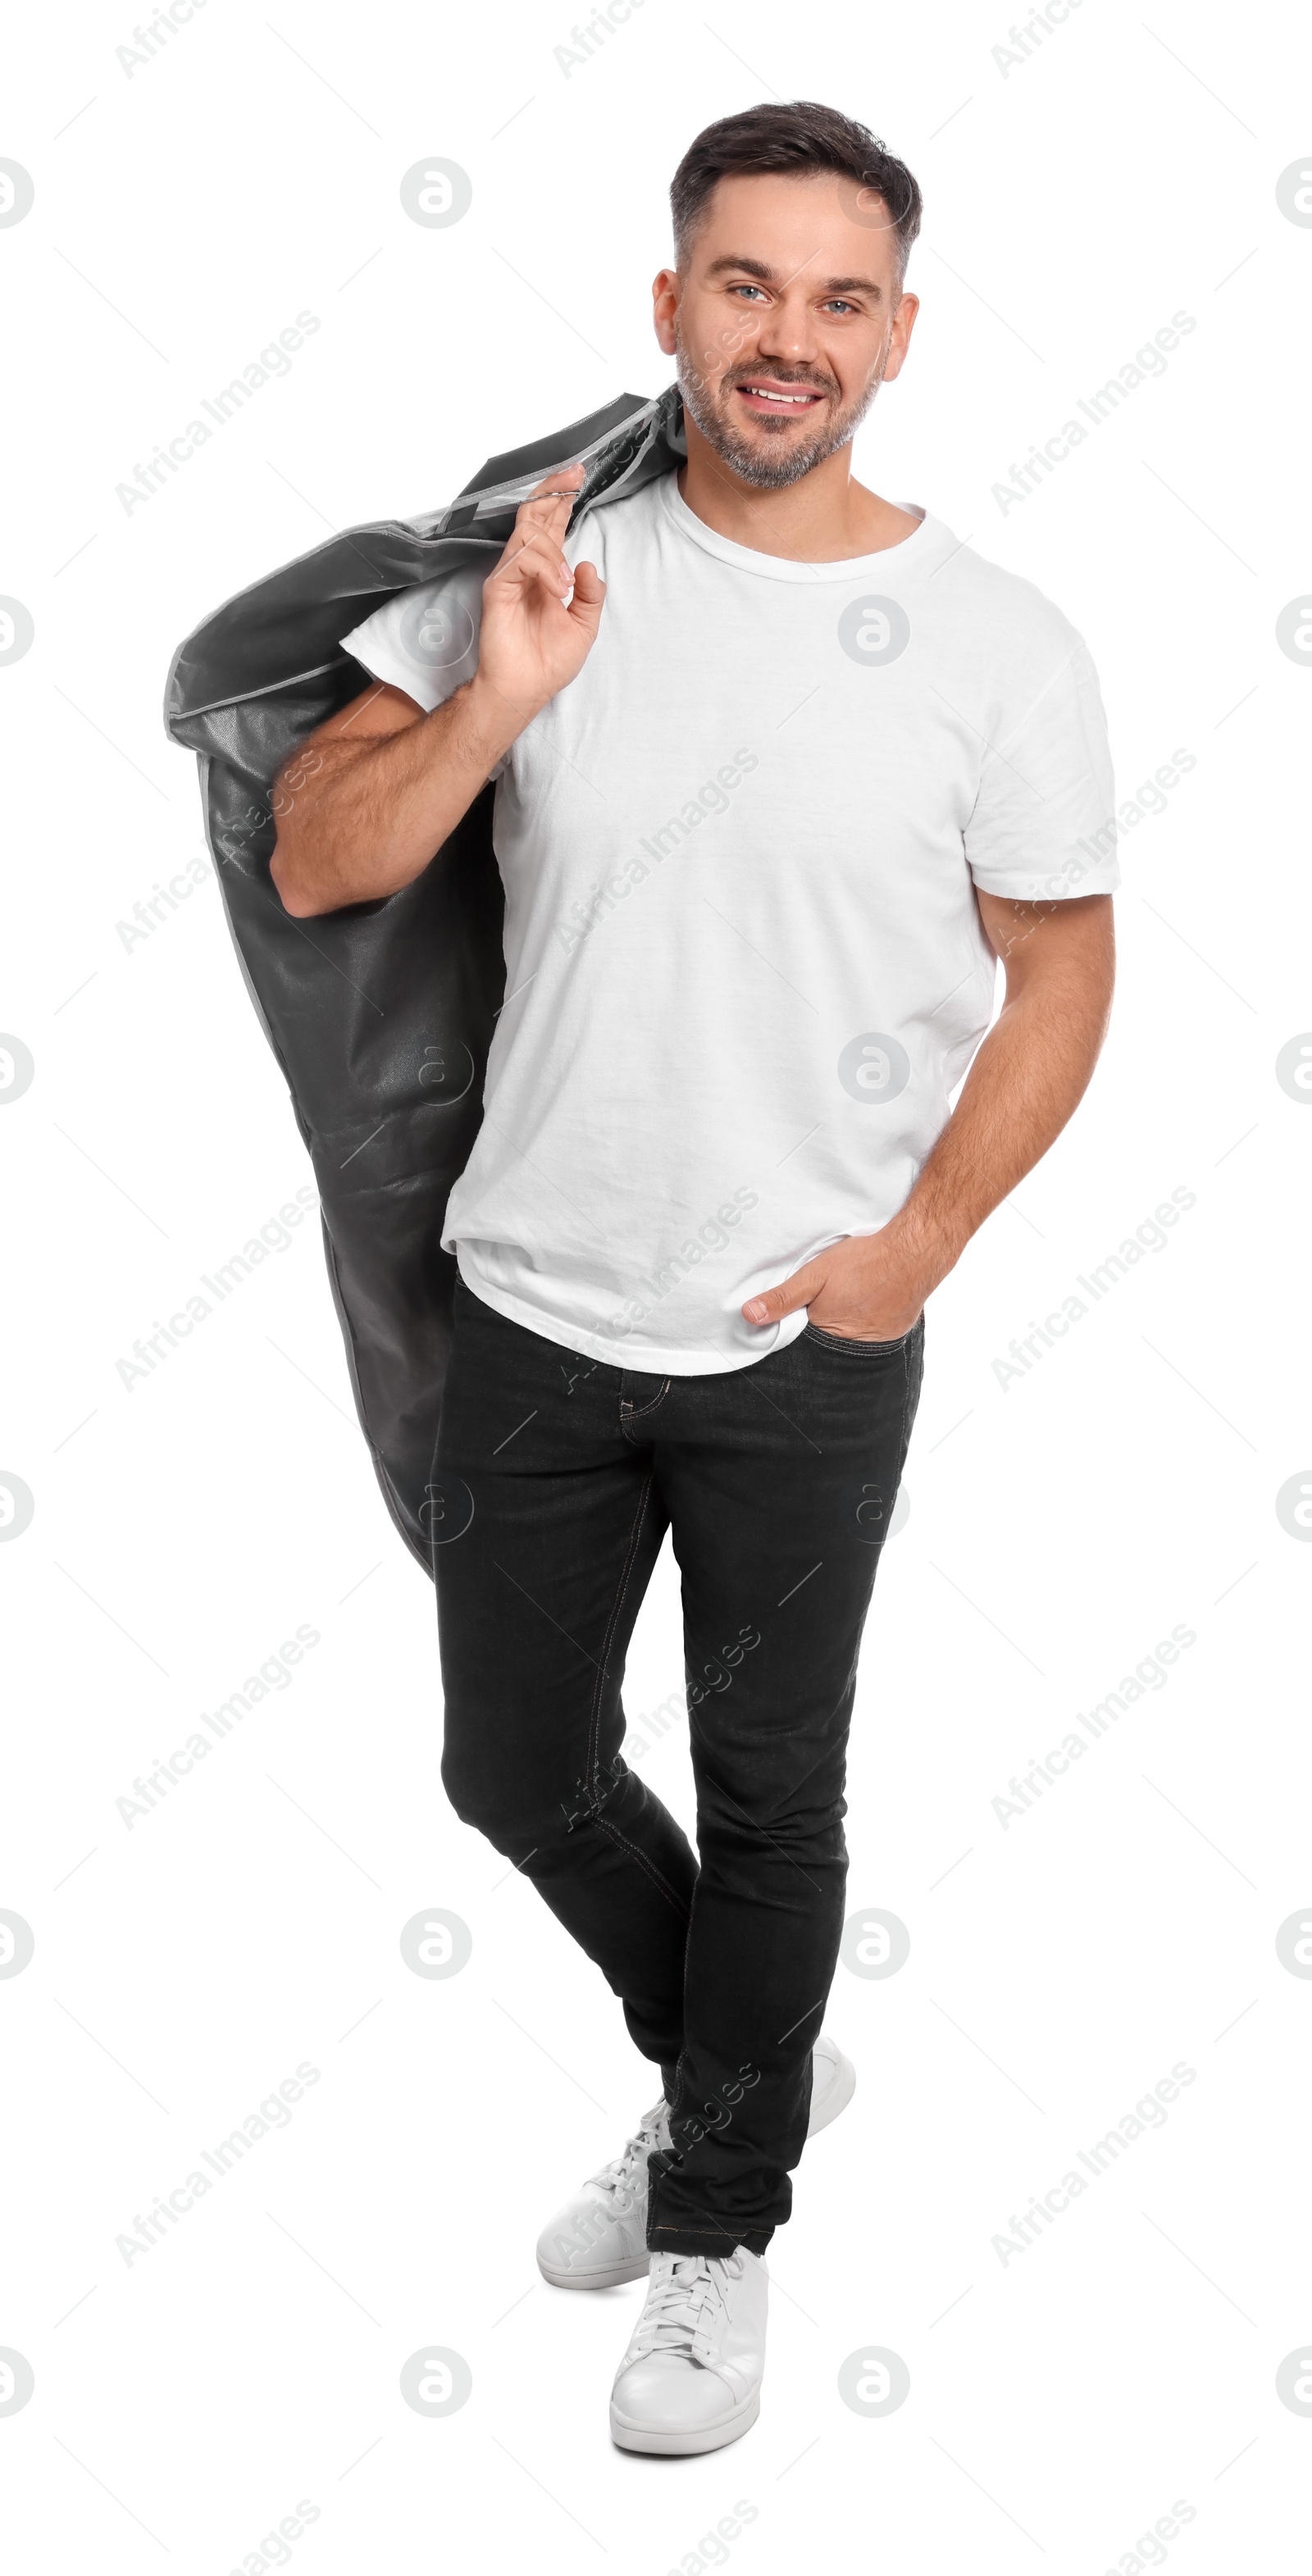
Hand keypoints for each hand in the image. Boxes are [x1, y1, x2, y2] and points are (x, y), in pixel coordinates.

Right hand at [473, 464, 605, 723]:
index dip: (562, 499)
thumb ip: (591, 595)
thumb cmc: (547, 662)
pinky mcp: (498, 588)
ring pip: (528, 534)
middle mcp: (526, 568)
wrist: (524, 688)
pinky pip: (520, 561)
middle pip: (534, 515)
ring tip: (565, 583)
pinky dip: (543, 569)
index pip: (552, 525)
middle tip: (573, 475)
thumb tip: (587, 564)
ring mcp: (510, 576)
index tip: (577, 476)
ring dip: (553, 550)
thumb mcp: (584, 626)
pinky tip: (557, 588)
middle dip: (554, 491)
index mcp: (545, 572)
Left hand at [742, 1224, 938, 1339]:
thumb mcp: (815, 1274)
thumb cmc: (863, 1261)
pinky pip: (872, 1335)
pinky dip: (866, 1323)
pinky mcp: (895, 1333)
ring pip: (849, 1341)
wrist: (914, 1252)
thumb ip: (783, 1297)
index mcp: (828, 1334)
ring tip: (849, 1301)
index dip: (796, 1328)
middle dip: (820, 1329)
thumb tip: (749, 1315)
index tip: (795, 1315)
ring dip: (844, 1326)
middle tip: (828, 1302)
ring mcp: (878, 1342)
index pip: (802, 1343)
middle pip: (826, 1343)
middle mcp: (853, 1347)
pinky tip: (867, 1303)